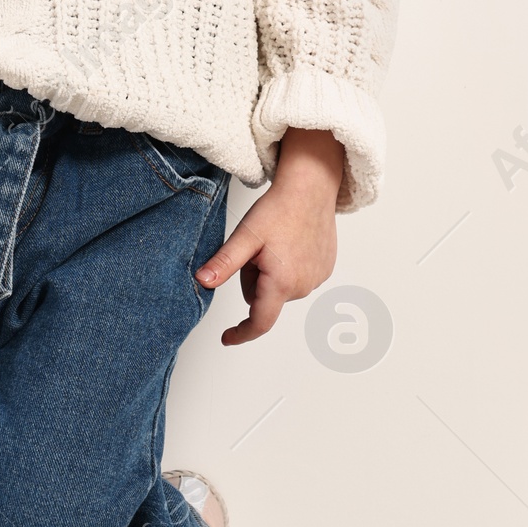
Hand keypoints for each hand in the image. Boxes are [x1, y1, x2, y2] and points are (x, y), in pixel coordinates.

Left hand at [196, 127, 343, 345]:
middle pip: (265, 299)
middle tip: (254, 251)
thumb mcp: (245, 236)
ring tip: (276, 243)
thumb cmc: (279, 209)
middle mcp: (303, 286)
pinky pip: (297, 279)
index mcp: (281, 282)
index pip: (260, 322)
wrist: (311, 188)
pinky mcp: (325, 269)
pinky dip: (288, 267)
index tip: (227, 338)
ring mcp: (317, 279)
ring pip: (280, 289)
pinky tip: (290, 243)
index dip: (241, 333)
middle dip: (253, 282)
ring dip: (271, 275)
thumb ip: (224, 263)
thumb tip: (202, 282)